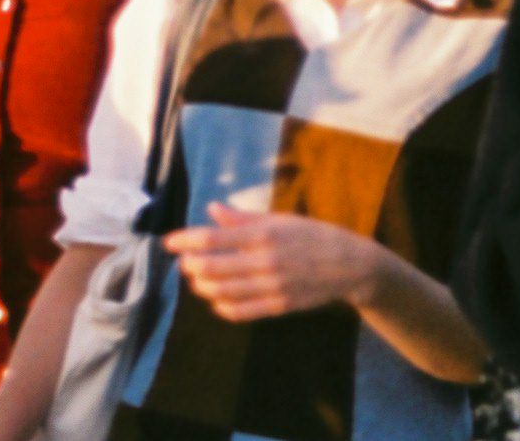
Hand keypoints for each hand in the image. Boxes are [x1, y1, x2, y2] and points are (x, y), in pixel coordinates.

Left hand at [164, 204, 383, 320]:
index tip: (169, 242)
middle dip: (190, 265)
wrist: (350, 266)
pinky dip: (221, 306)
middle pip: (211, 268)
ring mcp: (270, 287)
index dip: (185, 241)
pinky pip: (240, 311)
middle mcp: (264, 261)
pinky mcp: (277, 306)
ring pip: (221, 292)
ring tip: (198, 279)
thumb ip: (244, 217)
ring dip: (202, 286)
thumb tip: (212, 209)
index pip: (212, 238)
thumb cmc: (314, 235)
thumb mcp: (281, 219)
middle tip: (184, 262)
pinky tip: (217, 298)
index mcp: (263, 234)